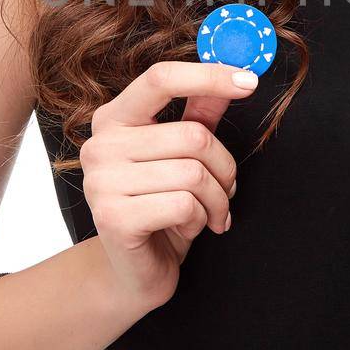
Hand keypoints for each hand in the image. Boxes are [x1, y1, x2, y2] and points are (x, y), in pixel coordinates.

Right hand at [80, 60, 257, 311]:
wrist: (133, 274)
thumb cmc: (160, 208)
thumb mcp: (182, 156)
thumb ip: (200, 114)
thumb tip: (233, 76)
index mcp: (113, 119)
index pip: (160, 78)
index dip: (208, 76)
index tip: (249, 82)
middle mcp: (100, 145)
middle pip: (192, 136)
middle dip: (224, 169)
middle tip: (225, 190)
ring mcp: (102, 182)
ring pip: (193, 173)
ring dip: (216, 200)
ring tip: (207, 214)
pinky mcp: (114, 218)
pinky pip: (184, 205)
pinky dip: (200, 220)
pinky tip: (187, 229)